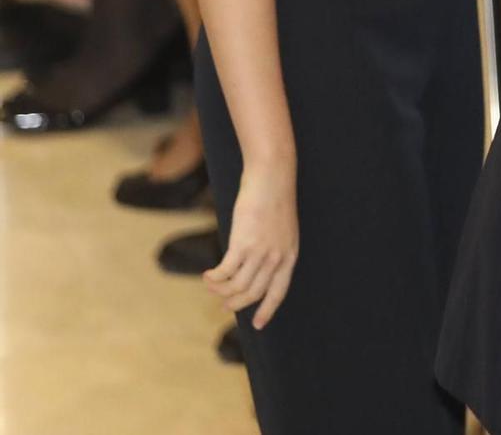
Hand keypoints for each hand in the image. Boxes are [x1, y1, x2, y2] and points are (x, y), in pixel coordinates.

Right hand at [206, 161, 298, 329]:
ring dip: (220, 290)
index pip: (279, 292)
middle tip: (223, 303)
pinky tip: (207, 275)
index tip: (258, 324)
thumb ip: (272, 250)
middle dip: (235, 303)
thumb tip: (253, 268)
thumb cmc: (274, 199)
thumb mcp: (281, 229)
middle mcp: (277, 258)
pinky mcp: (243, 244)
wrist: (272, 178)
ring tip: (211, 284)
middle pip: (253, 294)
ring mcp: (261, 252)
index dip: (268, 310)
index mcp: (290, 255)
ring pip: (237, 287)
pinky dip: (214, 278)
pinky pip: (225, 273)